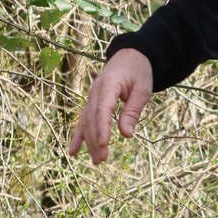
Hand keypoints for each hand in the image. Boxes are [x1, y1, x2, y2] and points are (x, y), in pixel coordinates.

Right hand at [68, 48, 153, 163]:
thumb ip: (133, 111)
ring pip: (86, 121)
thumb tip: (126, 135)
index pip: (102, 109)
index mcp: (109, 85)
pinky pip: (84, 120)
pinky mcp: (92, 102)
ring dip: (89, 142)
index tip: (104, 144)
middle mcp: (95, 92)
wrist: (129, 56)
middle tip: (101, 160)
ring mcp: (91, 97)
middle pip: (92, 119)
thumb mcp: (142, 90)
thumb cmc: (139, 72)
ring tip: (96, 161)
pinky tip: (74, 151)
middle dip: (95, 140)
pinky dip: (79, 135)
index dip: (102, 127)